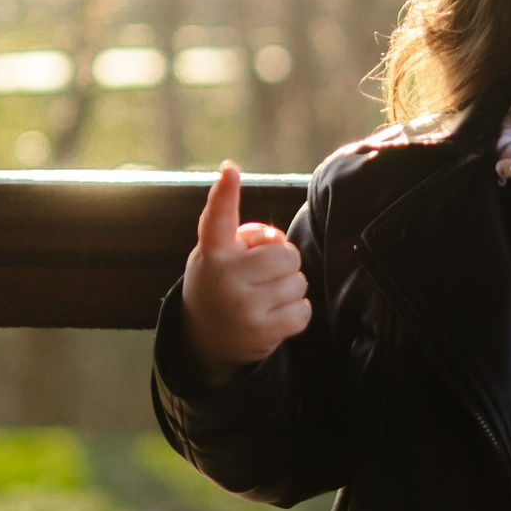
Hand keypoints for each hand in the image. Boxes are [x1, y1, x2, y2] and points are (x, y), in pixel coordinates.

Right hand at [179, 162, 310, 380]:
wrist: (207, 339)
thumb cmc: (223, 282)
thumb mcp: (220, 255)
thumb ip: (245, 237)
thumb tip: (276, 240)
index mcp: (212, 252)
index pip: (218, 218)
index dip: (225, 193)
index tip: (230, 171)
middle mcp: (224, 277)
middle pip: (286, 254)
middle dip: (284, 261)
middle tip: (266, 272)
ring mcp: (243, 307)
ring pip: (298, 283)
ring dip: (290, 287)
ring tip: (266, 296)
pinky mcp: (262, 333)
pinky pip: (304, 311)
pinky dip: (296, 312)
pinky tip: (275, 314)